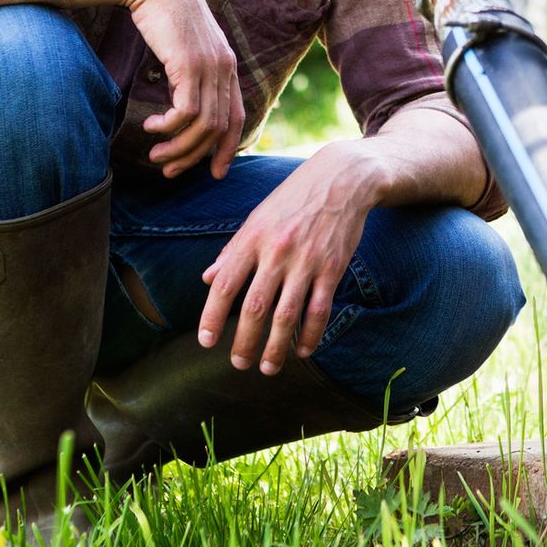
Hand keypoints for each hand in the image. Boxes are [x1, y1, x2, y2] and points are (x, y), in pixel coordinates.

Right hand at [123, 0, 242, 178]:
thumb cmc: (163, 13)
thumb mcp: (184, 47)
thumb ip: (190, 71)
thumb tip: (181, 101)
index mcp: (227, 66)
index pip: (237, 117)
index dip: (227, 149)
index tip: (213, 173)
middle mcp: (225, 68)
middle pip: (218, 128)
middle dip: (194, 157)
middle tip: (168, 171)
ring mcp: (209, 66)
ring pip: (202, 125)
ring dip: (177, 148)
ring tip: (154, 155)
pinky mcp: (189, 64)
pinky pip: (185, 112)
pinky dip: (168, 127)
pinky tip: (150, 127)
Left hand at [196, 144, 381, 373]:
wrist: (342, 179)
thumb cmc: (293, 198)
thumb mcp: (257, 217)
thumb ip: (233, 250)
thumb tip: (208, 279)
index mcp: (253, 238)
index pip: (226, 284)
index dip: (212, 316)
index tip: (205, 342)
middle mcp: (277, 251)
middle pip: (255, 308)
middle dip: (244, 342)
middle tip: (238, 364)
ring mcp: (307, 261)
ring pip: (287, 316)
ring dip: (276, 348)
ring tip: (268, 367)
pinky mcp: (333, 268)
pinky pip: (319, 309)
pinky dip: (310, 334)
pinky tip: (302, 350)